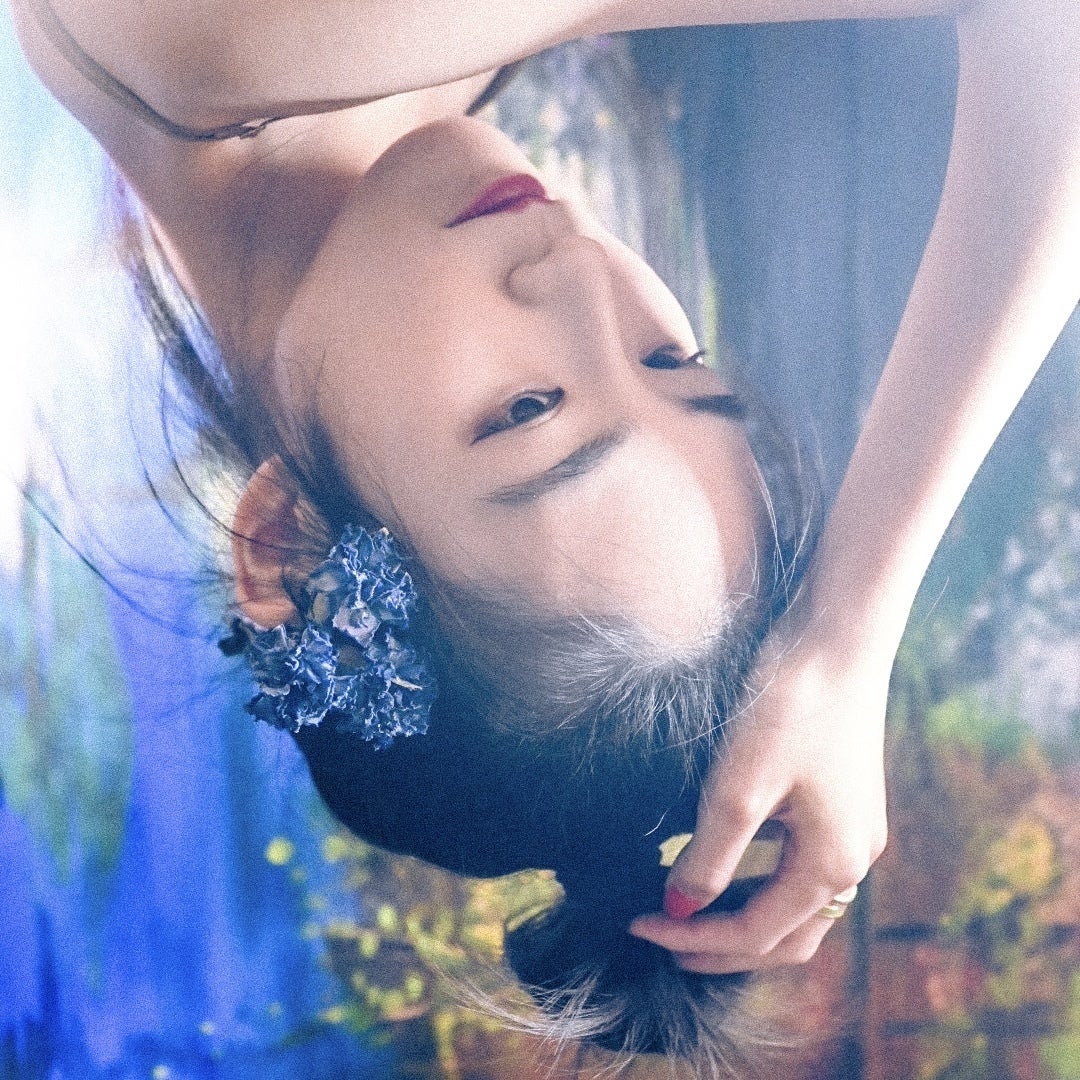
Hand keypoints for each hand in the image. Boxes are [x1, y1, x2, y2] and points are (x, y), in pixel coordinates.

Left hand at [628, 610, 890, 972]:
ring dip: (744, 918)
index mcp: (835, 864)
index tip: (637, 923)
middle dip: (724, 946)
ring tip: (689, 916)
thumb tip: (680, 908)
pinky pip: (799, 866)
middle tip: (664, 940)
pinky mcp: (841, 801)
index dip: (693, 937)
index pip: (756, 933)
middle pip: (786, 936)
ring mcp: (852, 829)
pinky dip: (760, 882)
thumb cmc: (792, 708)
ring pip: (796, 905)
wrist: (837, 636)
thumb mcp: (739, 788)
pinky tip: (724, 864)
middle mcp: (853, 858)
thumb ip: (710, 857)